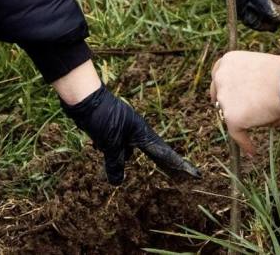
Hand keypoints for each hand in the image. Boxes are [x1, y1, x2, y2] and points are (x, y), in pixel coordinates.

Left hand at [60, 84, 200, 184]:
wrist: (84, 97)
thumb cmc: (102, 116)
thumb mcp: (110, 143)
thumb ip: (116, 162)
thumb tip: (117, 181)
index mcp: (142, 133)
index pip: (165, 154)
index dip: (179, 165)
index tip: (195, 174)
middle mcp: (136, 131)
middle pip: (155, 152)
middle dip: (166, 165)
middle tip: (181, 177)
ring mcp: (124, 129)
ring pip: (129, 151)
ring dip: (125, 159)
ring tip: (124, 166)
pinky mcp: (112, 129)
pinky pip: (116, 146)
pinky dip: (112, 153)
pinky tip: (100, 152)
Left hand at [209, 51, 279, 155]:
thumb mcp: (260, 69)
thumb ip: (250, 81)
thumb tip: (252, 102)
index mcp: (228, 61)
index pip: (218, 75)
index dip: (222, 88)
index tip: (224, 96)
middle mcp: (221, 77)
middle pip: (220, 96)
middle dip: (228, 106)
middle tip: (239, 114)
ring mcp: (224, 98)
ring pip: (233, 115)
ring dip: (247, 120)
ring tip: (269, 121)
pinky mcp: (231, 117)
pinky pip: (237, 134)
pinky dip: (245, 143)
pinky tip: (253, 151)